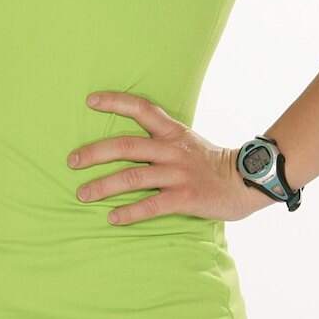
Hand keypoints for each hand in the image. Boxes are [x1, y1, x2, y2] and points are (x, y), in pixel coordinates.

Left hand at [67, 92, 270, 225]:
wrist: (247, 181)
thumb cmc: (211, 163)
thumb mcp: (186, 141)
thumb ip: (161, 139)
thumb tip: (126, 144)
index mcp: (172, 132)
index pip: (141, 108)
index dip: (115, 102)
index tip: (90, 101)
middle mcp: (171, 150)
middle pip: (125, 146)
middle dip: (94, 153)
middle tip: (71, 162)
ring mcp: (178, 174)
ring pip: (133, 177)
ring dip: (103, 186)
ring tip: (82, 194)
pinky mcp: (185, 197)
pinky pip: (151, 205)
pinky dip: (129, 212)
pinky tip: (112, 218)